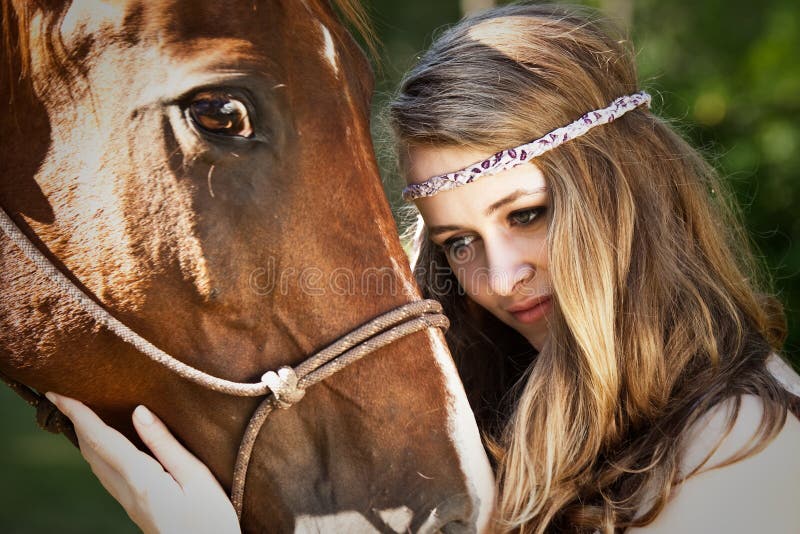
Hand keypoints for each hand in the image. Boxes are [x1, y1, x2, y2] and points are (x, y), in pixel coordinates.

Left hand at [45, 392, 240, 533]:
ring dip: (83, 435)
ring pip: (95, 462)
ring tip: (77, 413)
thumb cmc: (210, 519)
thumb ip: (165, 444)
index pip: (101, 439)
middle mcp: (126, 490)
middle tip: (62, 395)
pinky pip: (105, 472)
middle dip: (74, 421)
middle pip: (91, 450)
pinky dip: (96, 450)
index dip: (77, 414)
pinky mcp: (134, 505)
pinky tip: (102, 444)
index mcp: (141, 479)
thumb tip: (138, 411)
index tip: (57, 393)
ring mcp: (127, 501)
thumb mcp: (196, 477)